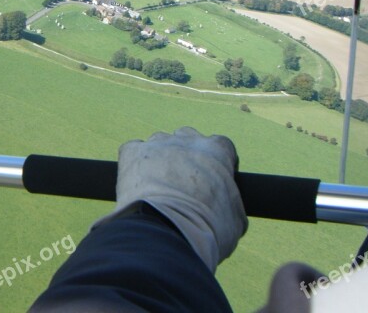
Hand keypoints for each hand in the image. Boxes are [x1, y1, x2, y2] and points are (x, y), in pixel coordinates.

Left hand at [98, 127, 247, 271]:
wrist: (168, 230)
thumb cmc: (207, 229)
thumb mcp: (235, 220)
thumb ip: (231, 203)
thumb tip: (228, 211)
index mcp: (217, 151)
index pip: (221, 145)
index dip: (216, 162)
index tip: (212, 179)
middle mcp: (187, 139)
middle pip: (187, 137)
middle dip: (186, 155)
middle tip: (183, 183)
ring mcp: (158, 143)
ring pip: (159, 142)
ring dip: (159, 159)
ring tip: (158, 187)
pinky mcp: (131, 152)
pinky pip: (132, 149)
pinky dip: (134, 163)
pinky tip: (138, 183)